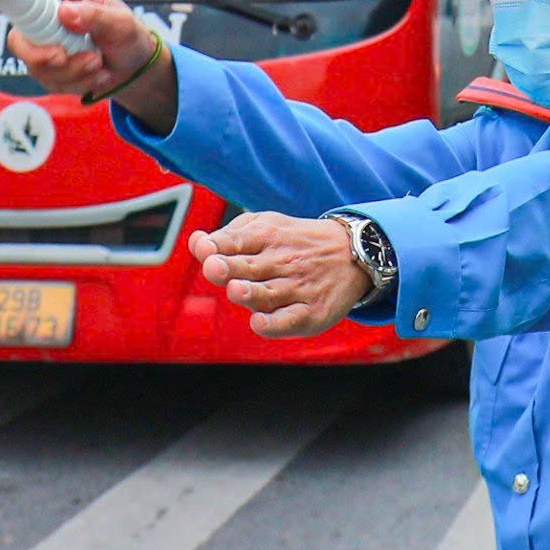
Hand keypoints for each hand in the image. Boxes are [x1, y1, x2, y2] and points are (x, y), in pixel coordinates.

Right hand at [5, 0, 168, 110]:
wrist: (136, 69)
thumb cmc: (128, 36)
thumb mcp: (121, 21)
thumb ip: (95, 15)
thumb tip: (65, 12)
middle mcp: (50, 20)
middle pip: (18, 36)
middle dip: (38, 53)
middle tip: (62, 55)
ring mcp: (47, 47)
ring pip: (36, 65)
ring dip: (71, 69)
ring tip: (97, 61)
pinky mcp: (52, 71)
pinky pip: (51, 82)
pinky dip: (77, 82)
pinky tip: (95, 73)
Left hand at [188, 211, 372, 338]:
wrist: (353, 254)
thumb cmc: (295, 242)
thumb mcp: (265, 226)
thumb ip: (227, 236)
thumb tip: (195, 244)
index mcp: (267, 236)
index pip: (236, 241)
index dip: (218, 246)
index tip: (204, 248)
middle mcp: (281, 262)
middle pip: (250, 267)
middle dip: (230, 268)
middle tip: (214, 268)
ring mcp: (297, 288)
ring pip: (268, 293)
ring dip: (250, 293)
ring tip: (237, 290)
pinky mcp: (310, 312)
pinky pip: (290, 320)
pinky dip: (274, 323)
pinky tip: (259, 323)